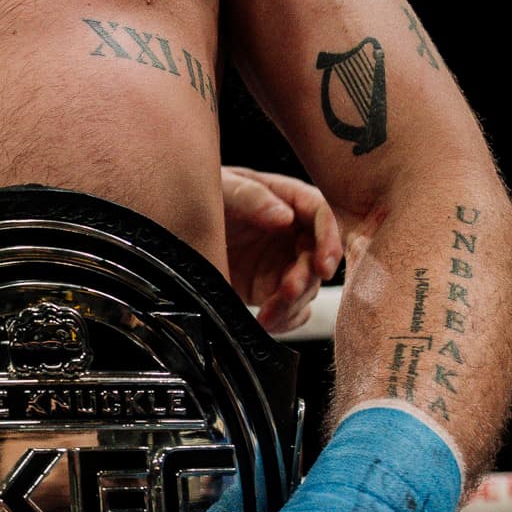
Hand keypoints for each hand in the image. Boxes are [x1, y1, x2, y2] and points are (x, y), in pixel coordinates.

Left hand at [220, 166, 342, 334]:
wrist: (181, 228)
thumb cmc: (206, 193)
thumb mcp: (225, 189)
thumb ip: (252, 197)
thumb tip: (285, 216)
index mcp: (291, 200)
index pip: (323, 216)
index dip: (329, 241)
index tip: (323, 266)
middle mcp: (295, 232)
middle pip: (317, 258)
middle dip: (305, 279)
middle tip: (287, 291)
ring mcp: (284, 263)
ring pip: (306, 289)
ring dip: (291, 305)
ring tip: (267, 314)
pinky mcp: (270, 288)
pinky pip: (291, 310)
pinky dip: (284, 320)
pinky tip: (266, 322)